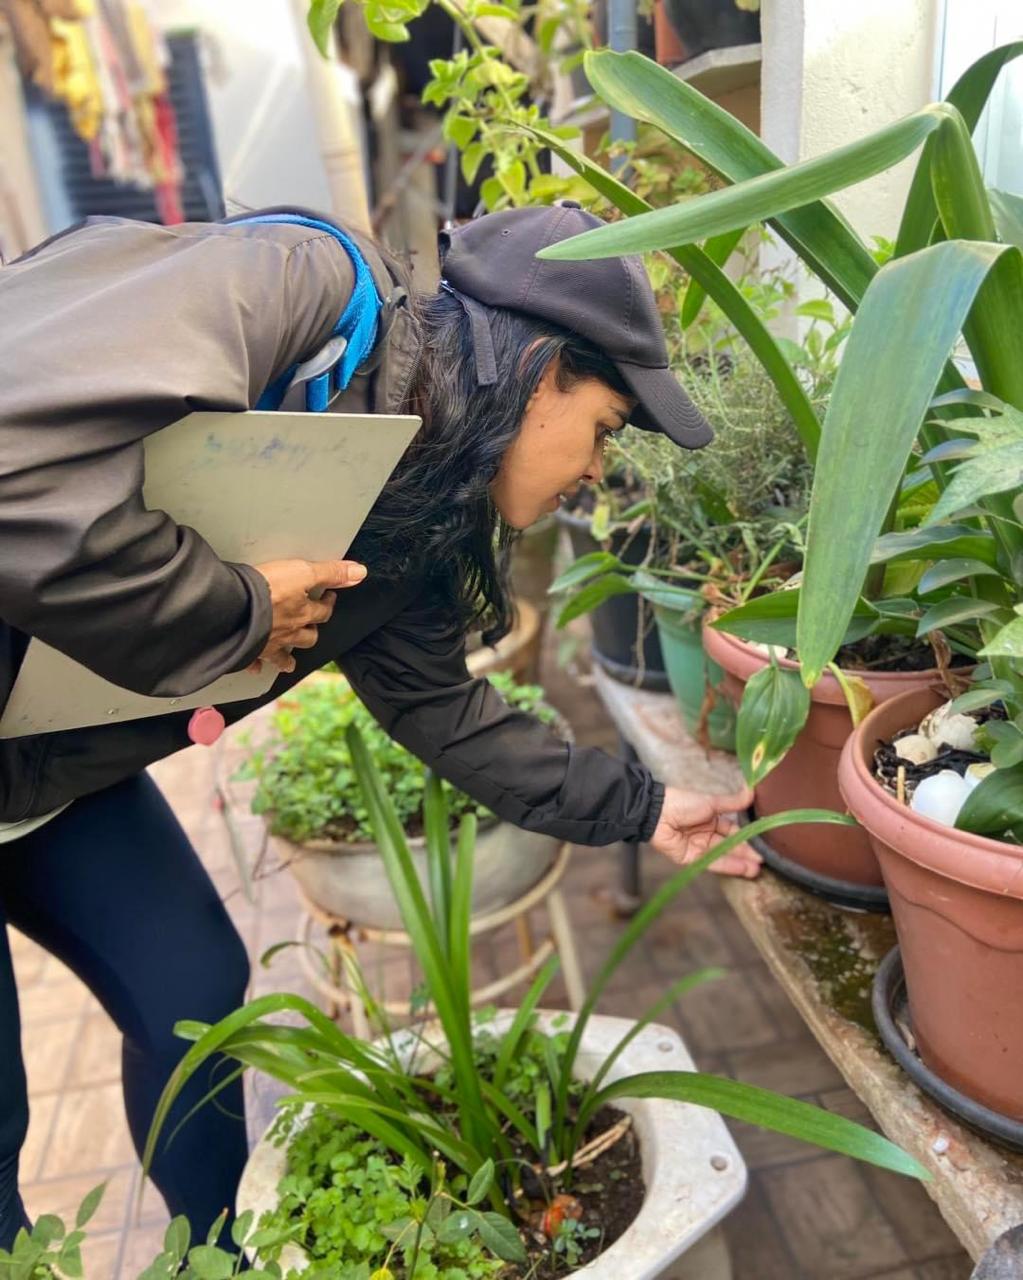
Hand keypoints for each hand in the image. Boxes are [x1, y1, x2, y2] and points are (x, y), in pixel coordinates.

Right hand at [247, 558, 366, 674]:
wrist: (234, 609)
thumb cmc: (267, 590)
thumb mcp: (303, 572)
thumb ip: (330, 573)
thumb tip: (360, 572)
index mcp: (302, 614)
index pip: (322, 612)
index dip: (327, 605)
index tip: (327, 598)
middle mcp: (288, 632)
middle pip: (307, 637)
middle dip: (311, 633)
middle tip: (311, 627)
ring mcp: (268, 643)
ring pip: (283, 655)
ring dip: (288, 658)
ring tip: (291, 662)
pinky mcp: (248, 650)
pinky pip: (254, 662)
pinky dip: (256, 666)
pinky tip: (256, 669)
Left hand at [649, 784, 760, 877]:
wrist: (657, 812)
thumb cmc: (683, 802)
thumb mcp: (712, 802)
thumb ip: (733, 802)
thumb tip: (753, 790)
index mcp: (712, 820)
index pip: (734, 831)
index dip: (748, 838)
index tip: (764, 845)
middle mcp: (707, 835)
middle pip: (730, 846)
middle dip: (747, 854)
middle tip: (765, 861)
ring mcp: (699, 848)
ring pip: (723, 857)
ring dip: (740, 863)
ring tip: (757, 869)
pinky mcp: (691, 859)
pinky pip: (712, 863)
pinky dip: (728, 866)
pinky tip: (742, 868)